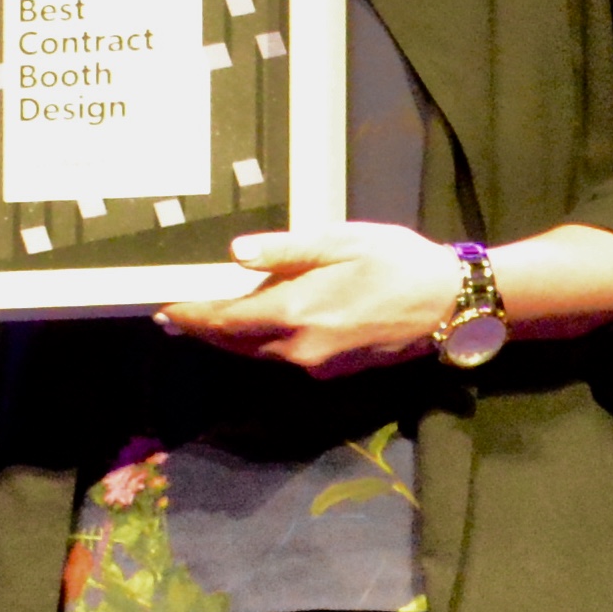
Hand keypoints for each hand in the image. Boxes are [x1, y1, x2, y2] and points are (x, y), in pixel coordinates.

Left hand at [159, 222, 465, 373]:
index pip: (224, 321)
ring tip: (206, 317)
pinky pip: (285, 354)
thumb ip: (285, 251)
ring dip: (231, 336)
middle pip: (236, 342)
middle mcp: (299, 348)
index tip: (163, 309)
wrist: (449, 304)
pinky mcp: (334, 369)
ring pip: (259, 351)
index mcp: (296, 312)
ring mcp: (317, 364)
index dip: (191, 316)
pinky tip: (261, 321)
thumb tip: (236, 254)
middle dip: (203, 329)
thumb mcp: (340, 242)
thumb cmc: (397, 262)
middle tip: (173, 315)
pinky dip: (263, 340)